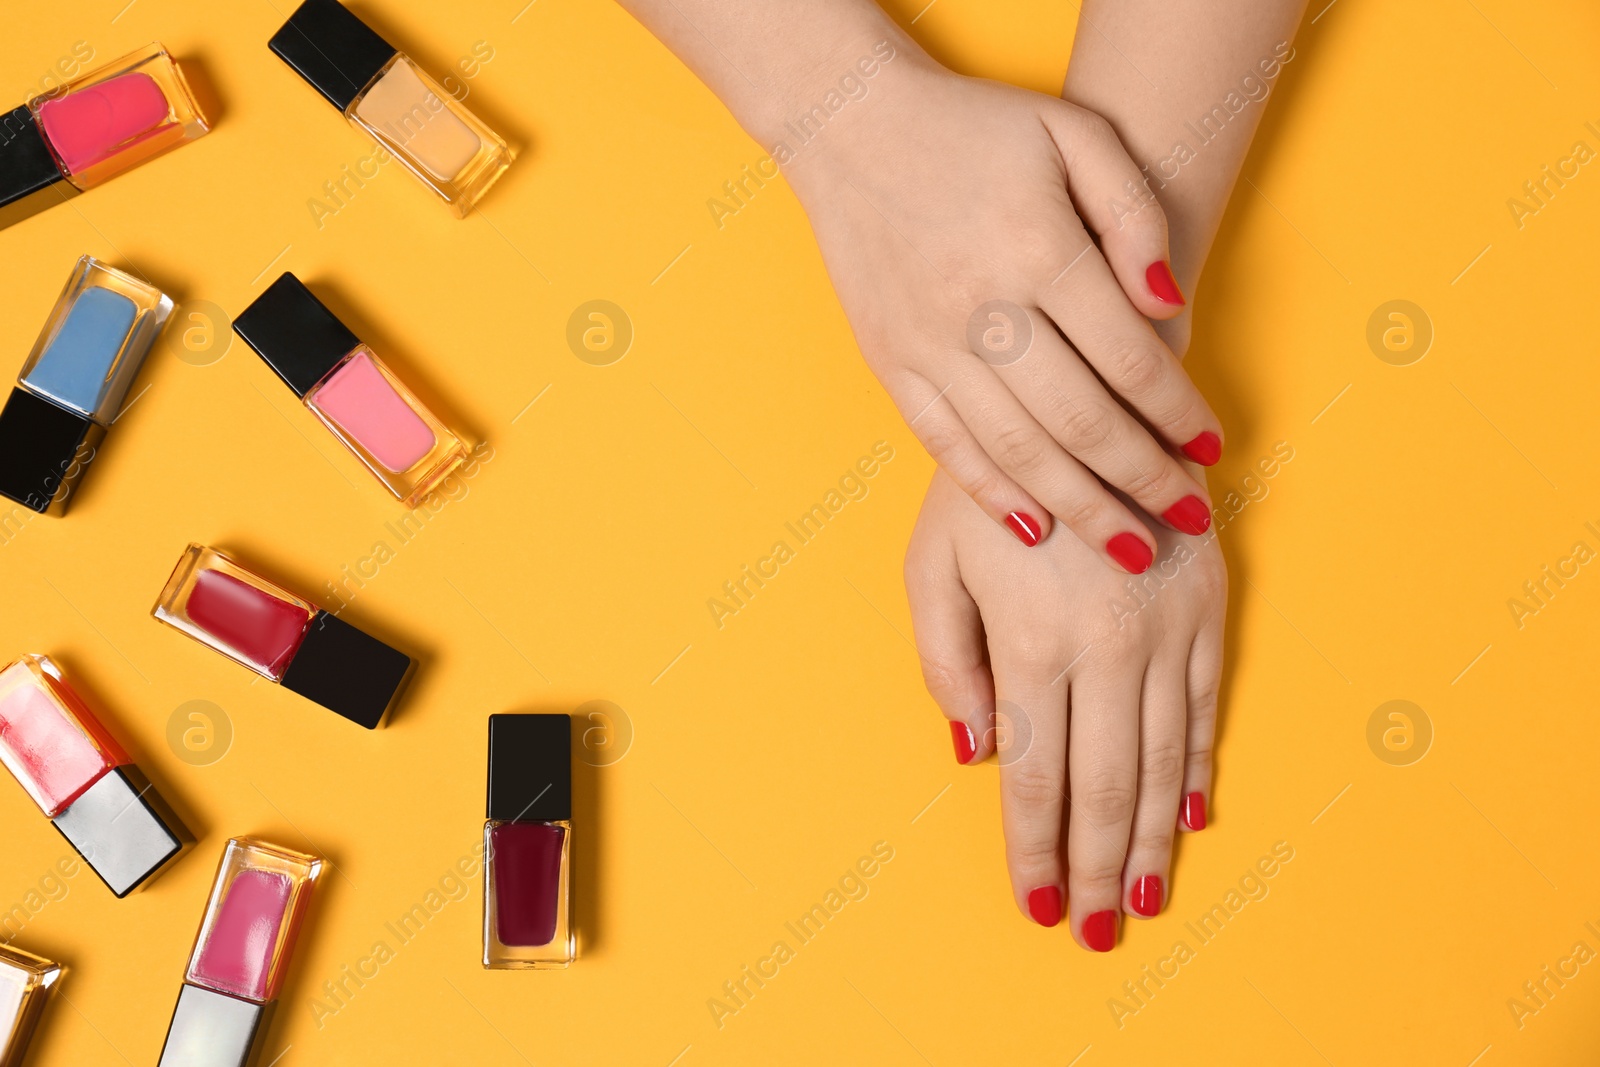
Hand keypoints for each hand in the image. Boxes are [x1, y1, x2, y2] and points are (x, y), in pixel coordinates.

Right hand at [785, 54, 1221, 569]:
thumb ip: (1134, 213)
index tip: (1213, 446)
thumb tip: (1169, 303)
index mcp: (1036, 247)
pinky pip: (945, 444)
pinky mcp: (889, 361)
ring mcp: (928, 342)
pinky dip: (991, 491)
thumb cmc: (976, 126)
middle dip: (1143, 479)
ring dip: (1079, 507)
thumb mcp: (1074, 132)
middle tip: (1188, 517)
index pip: (1129, 358)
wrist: (849, 123)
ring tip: (1126, 546)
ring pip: (1015, 449)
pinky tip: (1034, 526)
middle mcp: (981, 306)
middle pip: (1080, 421)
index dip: (1179, 412)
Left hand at [904, 469, 1225, 949]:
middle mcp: (1107, 643)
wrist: (1081, 398)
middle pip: (1104, 786)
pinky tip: (1192, 818)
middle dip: (1096, 869)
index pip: (1036, 775)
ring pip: (1162, 759)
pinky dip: (1197, 768)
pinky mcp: (1208, 604)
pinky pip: (1205, 705)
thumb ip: (945, 664)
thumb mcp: (931, 564)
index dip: (1035, 847)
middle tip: (1093, 932)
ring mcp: (1166, 625)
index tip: (1034, 901)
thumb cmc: (989, 488)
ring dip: (1151, 839)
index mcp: (1032, 640)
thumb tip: (978, 754)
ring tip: (1143, 899)